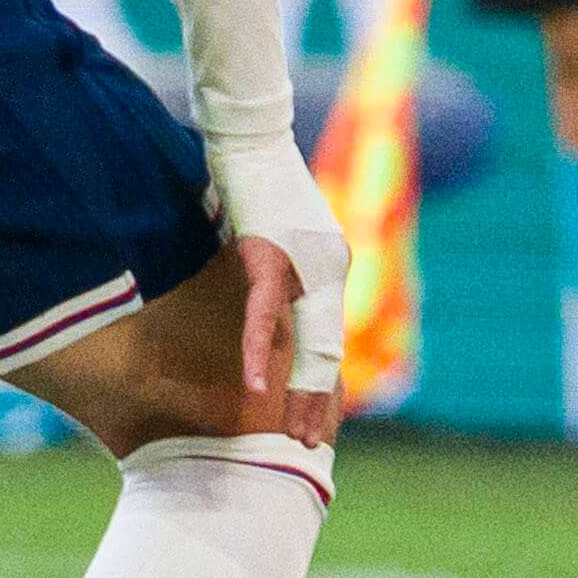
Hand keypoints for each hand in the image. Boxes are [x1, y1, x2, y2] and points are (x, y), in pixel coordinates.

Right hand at [209, 137, 348, 442]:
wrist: (246, 132)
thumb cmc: (252, 179)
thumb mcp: (275, 233)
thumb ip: (281, 269)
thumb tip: (268, 301)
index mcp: (331, 267)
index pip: (331, 338)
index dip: (324, 383)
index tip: (317, 421)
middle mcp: (330, 268)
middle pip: (329, 350)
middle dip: (320, 401)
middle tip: (311, 445)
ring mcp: (306, 263)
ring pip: (311, 342)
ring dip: (302, 393)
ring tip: (297, 435)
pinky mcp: (271, 254)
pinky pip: (266, 316)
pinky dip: (259, 354)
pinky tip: (253, 388)